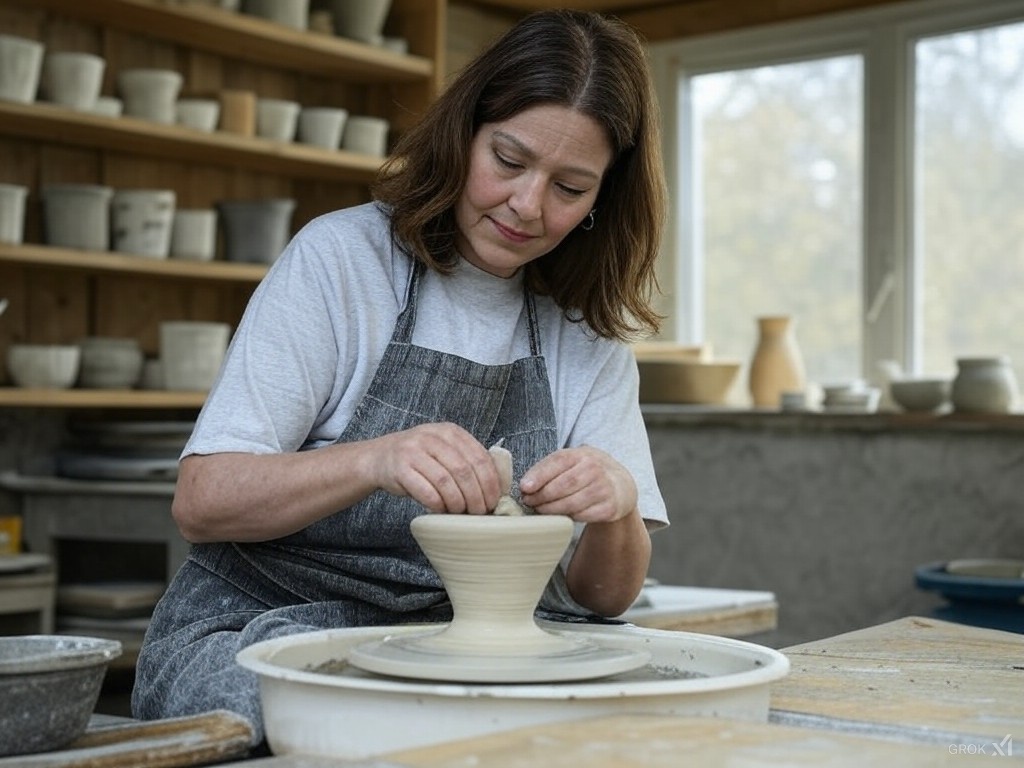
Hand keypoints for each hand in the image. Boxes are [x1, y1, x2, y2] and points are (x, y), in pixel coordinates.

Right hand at [368, 422, 499, 513]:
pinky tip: (442, 509)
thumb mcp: (445, 450)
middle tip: (480, 511)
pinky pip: (425, 491)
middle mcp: (432, 437)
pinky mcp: (400, 468)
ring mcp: (414, 451)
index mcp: (449, 432)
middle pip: (464, 470)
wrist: (380, 457)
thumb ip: (467, 460)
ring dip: (458, 502)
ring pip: (445, 481)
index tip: (494, 500)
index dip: (490, 482)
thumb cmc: (420, 459)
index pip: (479, 457)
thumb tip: (496, 488)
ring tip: (461, 512)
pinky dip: (438, 504)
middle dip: (476, 495)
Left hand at [519, 446, 637, 523]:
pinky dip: (567, 517)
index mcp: (582, 454)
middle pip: (562, 485)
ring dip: (551, 509)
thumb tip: (525, 485)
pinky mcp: (609, 508)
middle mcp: (595, 469)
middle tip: (528, 501)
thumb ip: (549, 468)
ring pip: (570, 503)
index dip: (539, 476)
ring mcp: (604, 489)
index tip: (524, 488)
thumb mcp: (573, 462)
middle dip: (541, 496)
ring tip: (539, 509)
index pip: (558, 462)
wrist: (621, 485)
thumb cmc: (587, 472)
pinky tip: (560, 515)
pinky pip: (582, 515)